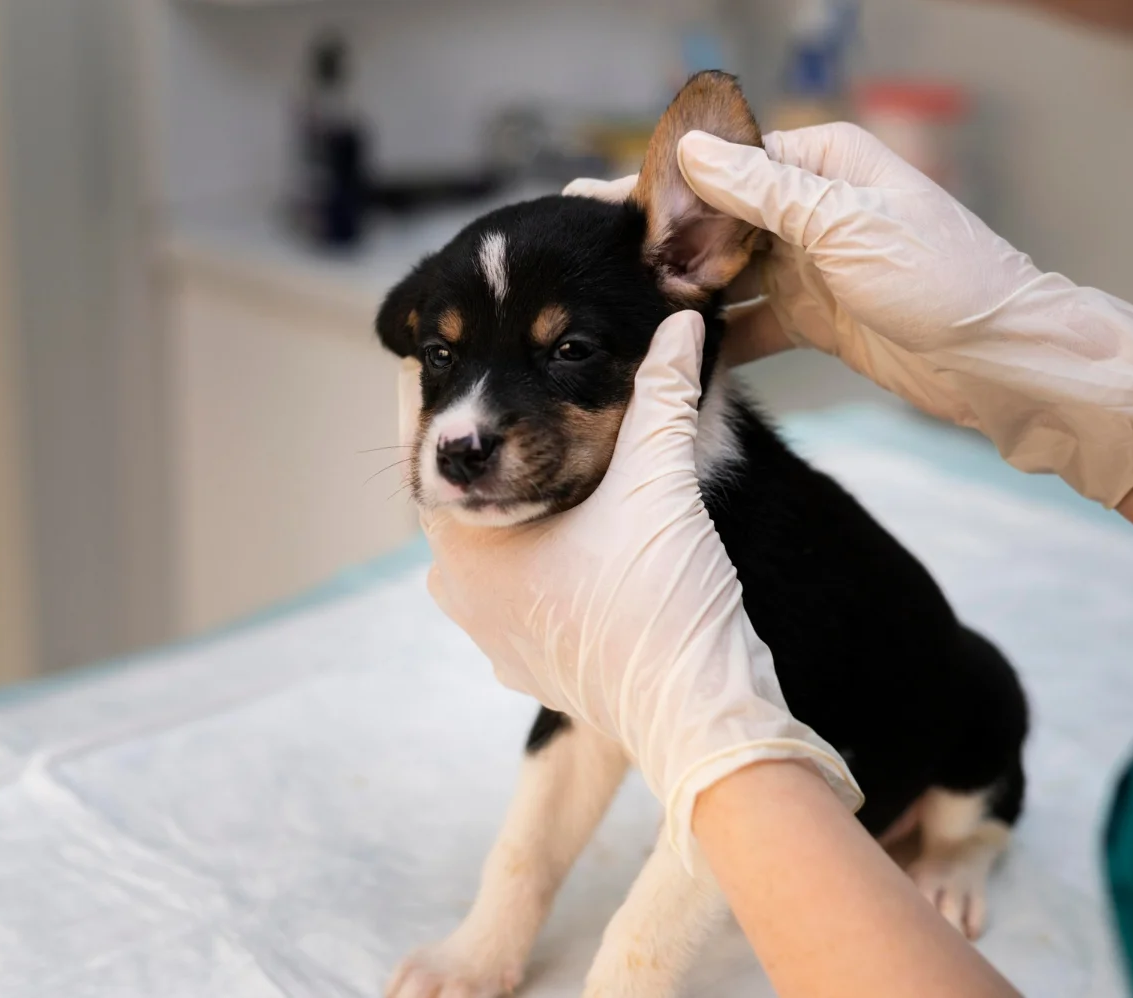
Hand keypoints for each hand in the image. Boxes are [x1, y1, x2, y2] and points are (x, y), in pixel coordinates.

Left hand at [401, 311, 860, 868]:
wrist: (699, 719)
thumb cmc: (665, 603)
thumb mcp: (660, 481)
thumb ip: (665, 391)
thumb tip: (680, 321)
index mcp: (466, 547)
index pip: (433, 448)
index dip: (445, 389)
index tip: (448, 340)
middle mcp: (461, 595)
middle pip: (466, 495)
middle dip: (497, 443)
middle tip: (519, 383)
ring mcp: (492, 637)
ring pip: (494, 543)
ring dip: (524, 500)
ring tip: (561, 452)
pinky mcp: (529, 664)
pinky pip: (521, 587)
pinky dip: (544, 550)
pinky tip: (586, 528)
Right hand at [566, 125, 1132, 507]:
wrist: (1005, 364)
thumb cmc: (947, 283)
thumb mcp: (848, 226)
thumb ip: (766, 192)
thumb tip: (692, 153)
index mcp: (826, 164)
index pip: (726, 160)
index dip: (661, 182)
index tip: (596, 200)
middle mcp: (816, 208)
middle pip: (719, 216)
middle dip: (661, 240)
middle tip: (592, 263)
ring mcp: (815, 265)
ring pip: (728, 271)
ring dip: (684, 292)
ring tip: (622, 311)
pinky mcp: (817, 319)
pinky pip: (750, 322)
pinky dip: (717, 335)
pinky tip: (675, 352)